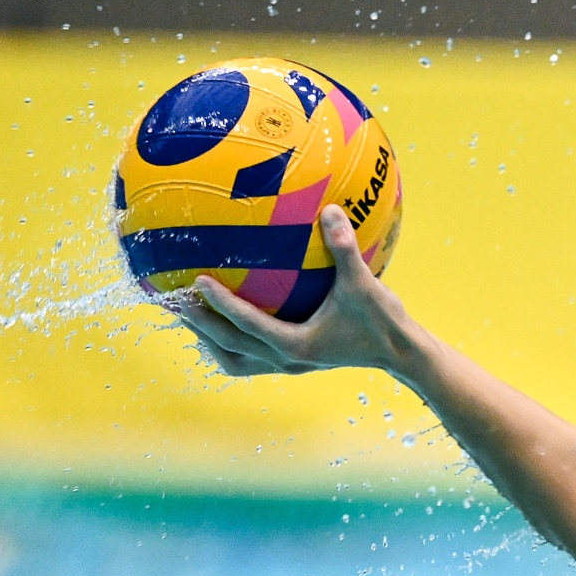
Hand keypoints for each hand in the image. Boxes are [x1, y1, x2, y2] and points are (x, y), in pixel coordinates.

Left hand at [176, 204, 419, 377]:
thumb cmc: (383, 321)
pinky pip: (248, 358)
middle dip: (199, 324)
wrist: (402, 354)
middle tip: (172, 299)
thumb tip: (329, 209)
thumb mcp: (364, 284)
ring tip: (186, 315)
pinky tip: (220, 323)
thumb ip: (344, 248)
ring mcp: (288, 365)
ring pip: (234, 359)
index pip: (249, 324)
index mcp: (297, 344)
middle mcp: (287, 360)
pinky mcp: (294, 363)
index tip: (198, 281)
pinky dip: (229, 343)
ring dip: (208, 340)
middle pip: (229, 347)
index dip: (221, 304)